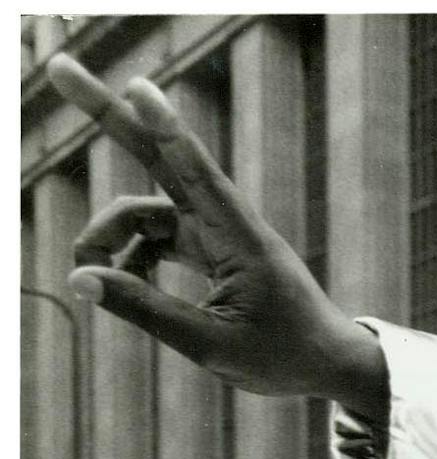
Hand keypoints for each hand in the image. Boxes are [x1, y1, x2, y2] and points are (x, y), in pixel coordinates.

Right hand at [45, 54, 387, 418]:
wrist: (330, 366)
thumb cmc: (284, 357)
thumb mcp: (210, 343)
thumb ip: (144, 309)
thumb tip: (80, 279)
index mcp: (242, 242)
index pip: (196, 174)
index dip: (165, 130)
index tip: (139, 87)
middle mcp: (229, 226)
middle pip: (162, 161)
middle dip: (113, 118)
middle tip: (62, 71)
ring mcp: (220, 235)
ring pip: (148, 211)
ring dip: (110, 233)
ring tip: (86, 268)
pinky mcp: (215, 251)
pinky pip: (159, 238)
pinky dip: (132, 257)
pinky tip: (118, 285)